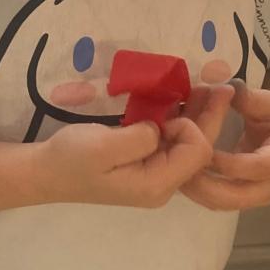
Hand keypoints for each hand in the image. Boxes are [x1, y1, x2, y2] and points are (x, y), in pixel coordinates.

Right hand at [34, 83, 232, 208]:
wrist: (45, 173)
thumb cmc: (70, 159)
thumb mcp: (102, 146)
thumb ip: (140, 137)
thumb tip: (161, 127)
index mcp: (155, 185)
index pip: (197, 153)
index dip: (192, 126)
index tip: (166, 112)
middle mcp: (161, 185)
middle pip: (200, 151)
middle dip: (211, 117)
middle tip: (224, 84)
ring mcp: (155, 177)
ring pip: (189, 145)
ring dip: (199, 117)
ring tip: (208, 89)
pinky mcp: (147, 166)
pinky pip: (173, 144)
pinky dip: (181, 122)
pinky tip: (183, 103)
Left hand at [181, 81, 269, 211]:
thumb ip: (251, 98)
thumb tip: (229, 90)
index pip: (260, 167)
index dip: (231, 163)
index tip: (203, 150)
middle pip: (238, 197)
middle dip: (205, 184)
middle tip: (179, 164)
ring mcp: (259, 196)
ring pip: (223, 204)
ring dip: (196, 191)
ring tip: (175, 168)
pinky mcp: (243, 200)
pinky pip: (217, 203)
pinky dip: (197, 192)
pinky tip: (180, 174)